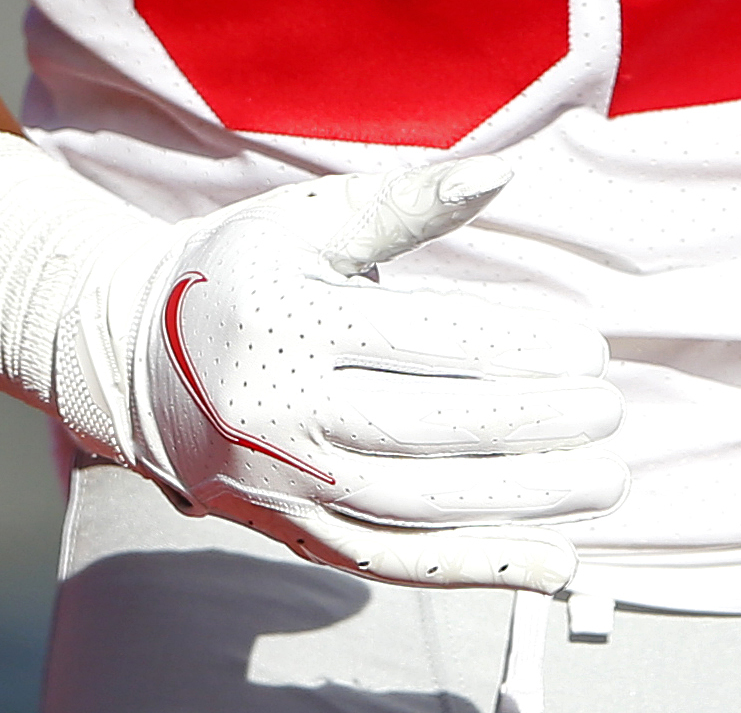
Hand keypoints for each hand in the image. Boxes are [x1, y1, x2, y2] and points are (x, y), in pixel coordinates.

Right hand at [116, 160, 626, 591]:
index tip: (588, 347)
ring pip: (419, 506)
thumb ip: (407, 202)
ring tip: (605, 481)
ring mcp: (285, 485)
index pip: (418, 343)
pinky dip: (480, 568)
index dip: (511, 348)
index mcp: (284, 323)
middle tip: (611, 410)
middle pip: (425, 430)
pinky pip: (397, 562)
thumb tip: (503, 172)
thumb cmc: (235, 271)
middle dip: (531, 426)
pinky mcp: (295, 533)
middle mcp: (278, 414)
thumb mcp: (306, 221)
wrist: (129, 359)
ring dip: (523, 502)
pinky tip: (557, 564)